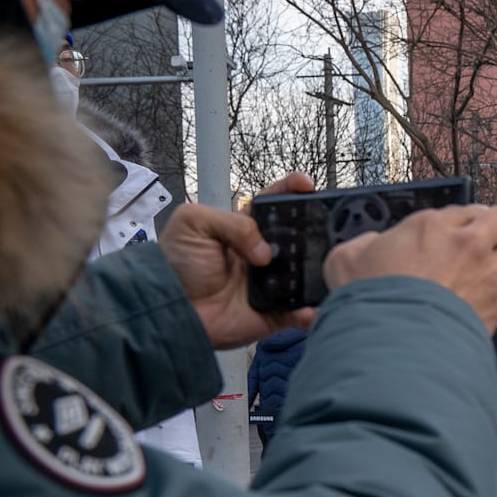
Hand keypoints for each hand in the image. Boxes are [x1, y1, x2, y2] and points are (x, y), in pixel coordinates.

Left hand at [160, 172, 317, 349]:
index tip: (306, 184)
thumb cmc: (176, 265)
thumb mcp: (192, 223)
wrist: (170, 308)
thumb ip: (231, 222)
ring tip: (326, 264)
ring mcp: (270, 283)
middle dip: (314, 229)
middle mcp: (262, 253)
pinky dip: (307, 312)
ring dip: (316, 269)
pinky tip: (309, 308)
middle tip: (321, 228)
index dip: (292, 190)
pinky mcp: (272, 311)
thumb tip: (265, 251)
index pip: (275, 204)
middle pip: (298, 237)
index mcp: (244, 228)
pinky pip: (297, 312)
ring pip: (304, 273)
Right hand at [323, 204, 496, 326]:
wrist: (396, 346)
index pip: (462, 208)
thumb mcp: (346, 259)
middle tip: (485, 238)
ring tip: (488, 269)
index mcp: (431, 227)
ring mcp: (487, 273)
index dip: (458, 221)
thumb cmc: (372, 304)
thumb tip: (371, 245)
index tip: (453, 231)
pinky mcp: (496, 304)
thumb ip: (365, 244)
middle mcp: (466, 244)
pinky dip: (496, 295)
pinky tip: (478, 302)